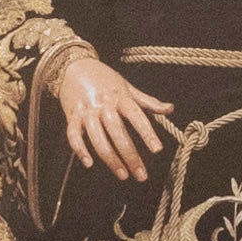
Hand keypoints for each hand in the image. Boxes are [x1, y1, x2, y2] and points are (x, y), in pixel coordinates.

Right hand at [44, 41, 167, 182]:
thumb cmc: (104, 78)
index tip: (157, 150)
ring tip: (123, 174)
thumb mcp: (127, 87)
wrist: (73, 66)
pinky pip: (74, 136)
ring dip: (110, 159)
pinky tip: (89, 163)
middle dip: (130, 156)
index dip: (147, 133)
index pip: (136, 117)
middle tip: (141, 174)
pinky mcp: (71, 116)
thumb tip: (170, 109)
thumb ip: (148, 101)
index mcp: (120, 97)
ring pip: (98, 138)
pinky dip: (80, 150)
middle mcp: (103, 104)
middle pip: (118, 133)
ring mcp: (86, 111)